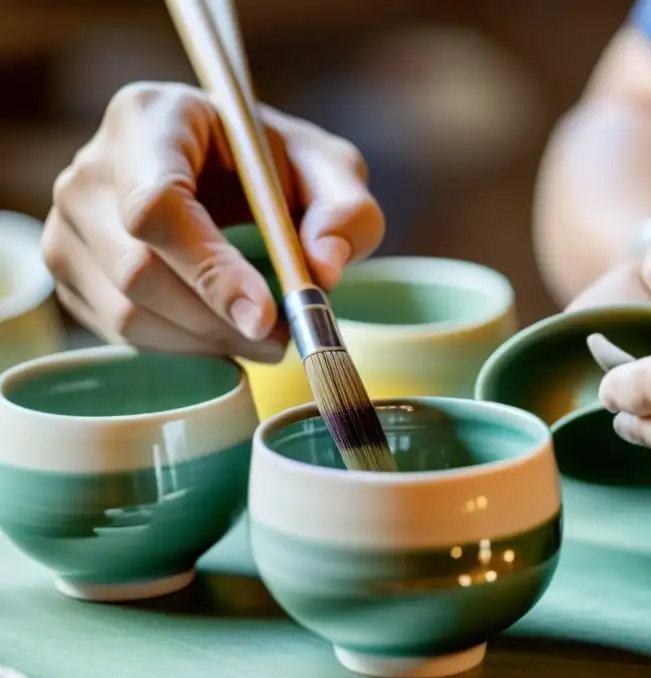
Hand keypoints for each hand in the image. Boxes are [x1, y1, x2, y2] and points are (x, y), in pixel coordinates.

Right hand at [42, 82, 384, 361]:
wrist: (232, 176)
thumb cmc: (277, 168)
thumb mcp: (330, 172)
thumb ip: (345, 211)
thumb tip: (322, 271)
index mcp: (150, 119)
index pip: (156, 205)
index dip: (210, 270)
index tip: (266, 314)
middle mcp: (90, 171)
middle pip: (138, 270)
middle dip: (218, 320)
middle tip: (283, 338)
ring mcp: (69, 225)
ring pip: (127, 312)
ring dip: (206, 342)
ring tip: (266, 339)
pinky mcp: (72, 273)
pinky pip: (120, 334)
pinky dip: (183, 349)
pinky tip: (226, 334)